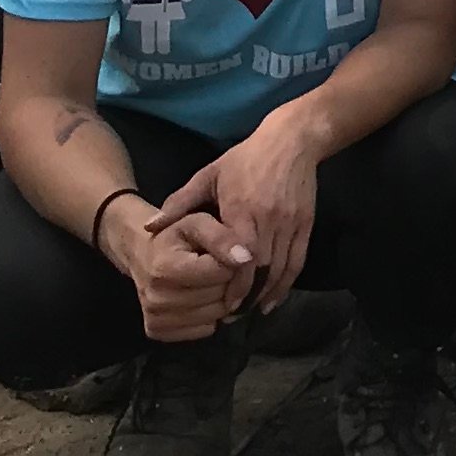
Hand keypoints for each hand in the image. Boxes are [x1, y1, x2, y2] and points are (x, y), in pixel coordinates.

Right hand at [112, 204, 254, 341]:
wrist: (144, 254)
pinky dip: (210, 315)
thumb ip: (222, 237)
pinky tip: (201, 298)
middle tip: (221, 267)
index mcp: (164, 268)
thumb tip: (246, 258)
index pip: (222, 273)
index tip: (228, 252)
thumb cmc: (175, 235)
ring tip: (211, 281)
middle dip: (230, 280)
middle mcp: (156, 298)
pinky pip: (205, 329)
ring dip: (223, 298)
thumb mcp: (198, 223)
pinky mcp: (157, 332)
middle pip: (221, 296)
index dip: (233, 260)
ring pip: (218, 315)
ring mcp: (155, 318)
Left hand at [157, 130, 317, 311]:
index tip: (221, 305)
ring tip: (248, 311)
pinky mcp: (305, 224)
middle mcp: (269, 220)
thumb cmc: (245, 158)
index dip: (233, 285)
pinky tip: (272, 299)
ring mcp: (290, 224)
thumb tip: (149, 227)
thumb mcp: (209, 175)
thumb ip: (179, 203)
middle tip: (230, 315)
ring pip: (281, 270)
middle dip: (247, 296)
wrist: (292, 140)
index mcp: (242, 210)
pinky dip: (286, 284)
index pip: (240, 258)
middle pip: (261, 270)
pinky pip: (297, 262)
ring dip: (265, 295)